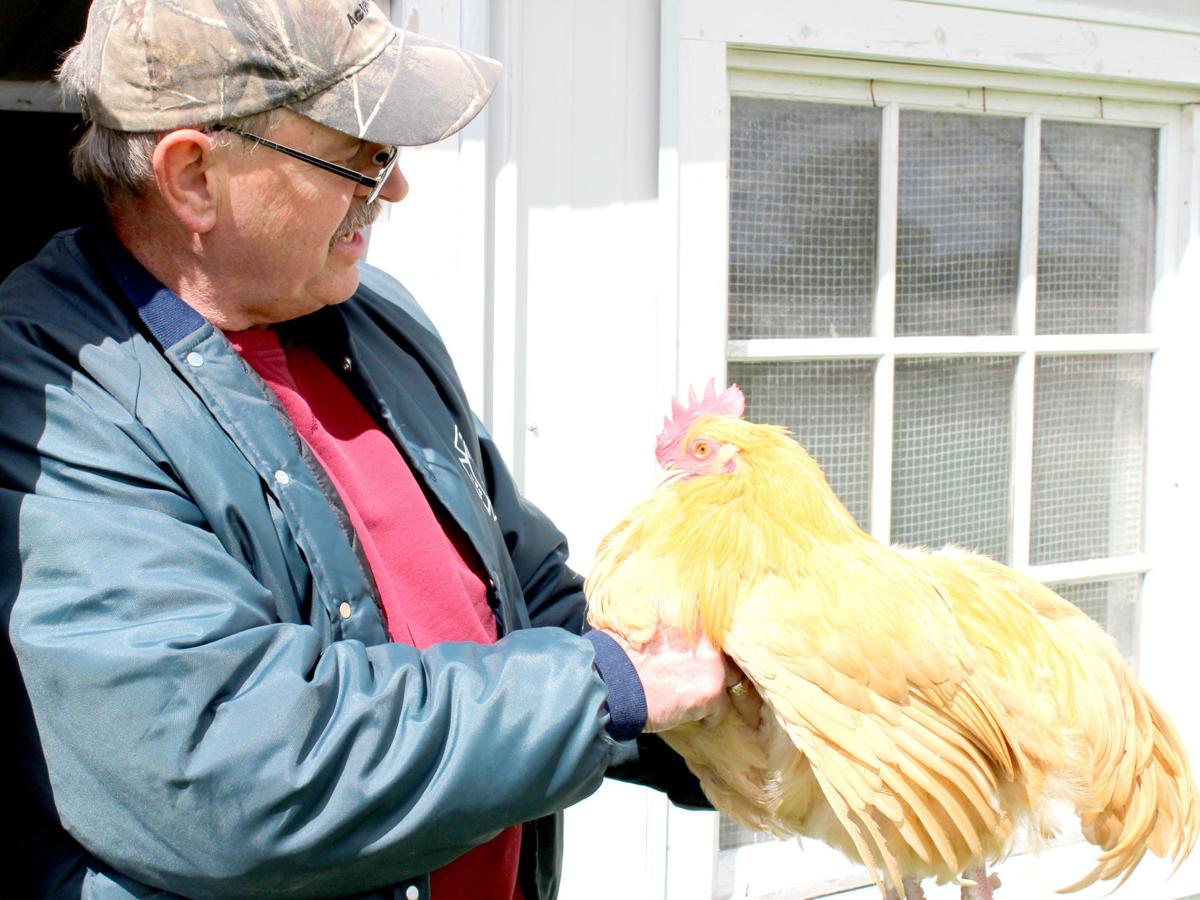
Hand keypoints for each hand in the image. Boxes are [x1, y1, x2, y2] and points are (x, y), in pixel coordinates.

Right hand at [600, 625, 740, 731]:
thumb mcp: (646, 626)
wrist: (612, 682)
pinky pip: (721, 708)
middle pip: (726, 654)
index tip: (702, 655)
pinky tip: (697, 719)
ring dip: (715, 690)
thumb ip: (669, 628)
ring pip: (729, 680)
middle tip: (704, 680)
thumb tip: (674, 641)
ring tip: (701, 700)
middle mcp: (706, 635)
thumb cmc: (619, 656)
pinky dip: (710, 716)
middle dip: (717, 667)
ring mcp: (712, 663)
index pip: (715, 626)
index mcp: (690, 615)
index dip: (708, 644)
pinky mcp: (711, 690)